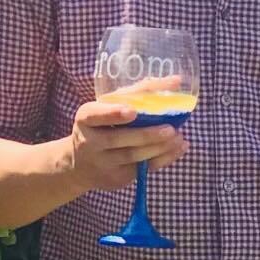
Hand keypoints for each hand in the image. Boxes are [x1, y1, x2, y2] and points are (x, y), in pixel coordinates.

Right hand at [66, 99, 187, 193]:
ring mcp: (103, 163)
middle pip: (118, 139)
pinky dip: (164, 158)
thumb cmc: (102, 126)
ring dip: (159, 147)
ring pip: (132, 156)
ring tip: (178, 137)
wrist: (81, 166)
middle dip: (146, 135)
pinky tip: (178, 148)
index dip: (113, 113)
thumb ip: (138, 93)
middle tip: (170, 128)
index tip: (133, 111)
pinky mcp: (116, 178)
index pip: (95, 115)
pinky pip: (142, 169)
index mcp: (85, 119)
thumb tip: (176, 81)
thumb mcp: (109, 107)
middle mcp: (89, 142)